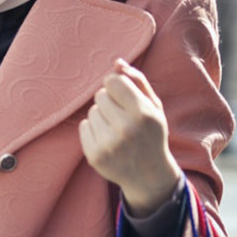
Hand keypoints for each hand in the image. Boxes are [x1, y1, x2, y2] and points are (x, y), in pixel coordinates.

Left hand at [78, 59, 181, 215]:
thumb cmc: (151, 133)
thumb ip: (137, 80)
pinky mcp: (94, 156)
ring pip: (91, 111)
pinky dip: (93, 130)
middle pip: (100, 95)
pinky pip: (83, 126)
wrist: (149, 174)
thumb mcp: (153, 106)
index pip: (112, 81)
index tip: (125, 96)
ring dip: (102, 116)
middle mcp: (126, 129)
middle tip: (124, 117)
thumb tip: (116, 62)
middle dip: (110, 102)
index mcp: (143, 113)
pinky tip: (108, 140)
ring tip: (118, 130)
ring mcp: (108, 144)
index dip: (117, 86)